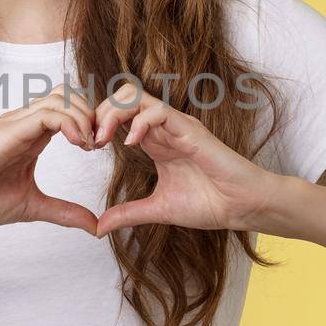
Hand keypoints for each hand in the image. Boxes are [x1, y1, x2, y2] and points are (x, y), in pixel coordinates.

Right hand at [0, 84, 100, 235]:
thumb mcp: (34, 207)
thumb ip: (64, 212)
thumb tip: (94, 227)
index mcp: (31, 135)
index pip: (67, 107)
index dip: (89, 121)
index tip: (98, 147)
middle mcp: (24, 122)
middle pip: (68, 94)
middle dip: (91, 114)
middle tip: (98, 143)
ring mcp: (16, 123)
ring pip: (61, 98)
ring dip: (84, 117)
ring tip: (89, 145)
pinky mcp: (10, 130)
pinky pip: (49, 113)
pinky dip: (71, 123)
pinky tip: (78, 144)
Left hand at [92, 81, 278, 237]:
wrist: (241, 208)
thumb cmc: (209, 203)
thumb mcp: (157, 210)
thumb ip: (128, 214)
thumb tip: (99, 228)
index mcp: (153, 142)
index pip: (119, 115)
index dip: (97, 124)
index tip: (85, 146)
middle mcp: (162, 128)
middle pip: (122, 98)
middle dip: (99, 113)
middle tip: (88, 141)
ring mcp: (176, 126)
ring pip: (137, 97)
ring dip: (113, 113)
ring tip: (101, 139)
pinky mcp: (190, 130)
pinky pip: (160, 111)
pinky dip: (140, 122)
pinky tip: (131, 143)